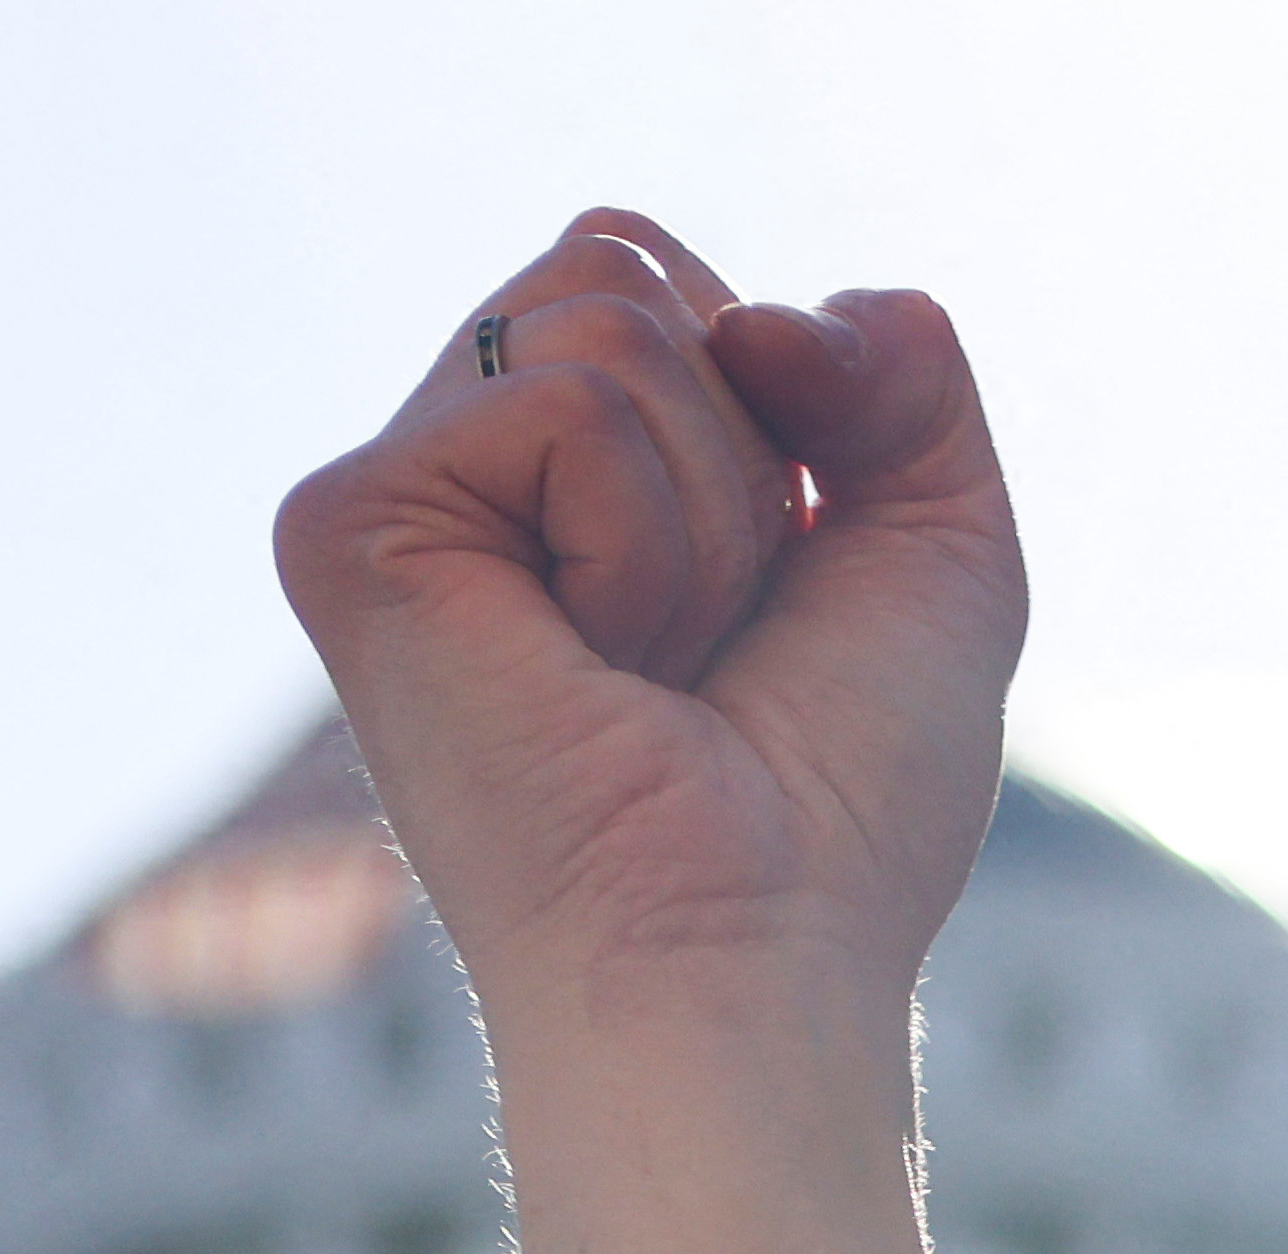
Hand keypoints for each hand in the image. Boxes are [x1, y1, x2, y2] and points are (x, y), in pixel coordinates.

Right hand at [274, 214, 1021, 1063]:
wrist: (758, 958)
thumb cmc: (842, 808)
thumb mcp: (940, 547)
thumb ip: (906, 372)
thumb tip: (777, 310)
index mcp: (554, 461)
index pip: (646, 265)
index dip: (776, 396)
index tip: (774, 581)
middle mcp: (454, 463)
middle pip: (619, 260)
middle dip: (743, 448)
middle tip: (709, 637)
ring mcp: (387, 490)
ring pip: (605, 319)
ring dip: (708, 512)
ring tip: (653, 667)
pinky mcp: (347, 524)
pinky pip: (563, 401)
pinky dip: (644, 540)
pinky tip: (597, 669)